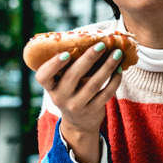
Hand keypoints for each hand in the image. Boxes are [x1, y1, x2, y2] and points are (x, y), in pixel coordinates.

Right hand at [34, 42, 123, 162]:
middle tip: (101, 45)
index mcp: (50, 86)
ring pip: (94, 84)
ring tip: (117, 54)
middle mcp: (60, 97)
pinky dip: (114, 80)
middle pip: (73, 76)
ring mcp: (76, 106)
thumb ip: (70, 67)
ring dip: (107, 67)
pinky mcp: (92, 111)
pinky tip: (119, 70)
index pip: (43, 76)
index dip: (53, 65)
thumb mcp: (64, 84)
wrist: (79, 123)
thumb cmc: (72, 93)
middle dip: (89, 58)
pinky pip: (106, 94)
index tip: (66, 54)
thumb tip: (89, 39)